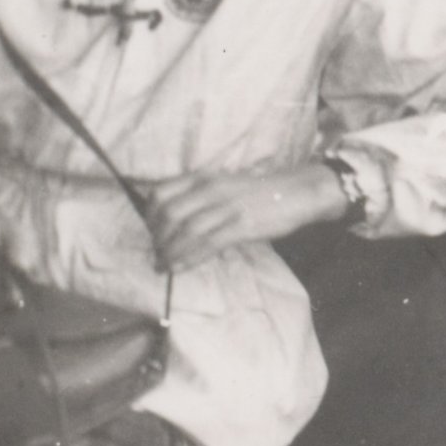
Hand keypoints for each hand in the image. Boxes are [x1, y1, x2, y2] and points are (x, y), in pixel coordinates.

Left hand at [145, 164, 344, 272]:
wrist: (296, 192)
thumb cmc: (257, 193)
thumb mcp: (222, 185)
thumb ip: (198, 197)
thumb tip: (173, 220)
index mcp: (202, 178)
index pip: (161, 193)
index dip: (149, 216)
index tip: (150, 232)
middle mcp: (210, 190)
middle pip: (169, 215)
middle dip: (157, 238)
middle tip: (155, 254)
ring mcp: (226, 207)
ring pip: (186, 231)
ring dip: (169, 252)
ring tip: (162, 266)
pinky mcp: (241, 225)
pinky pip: (207, 244)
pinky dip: (188, 258)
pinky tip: (179, 268)